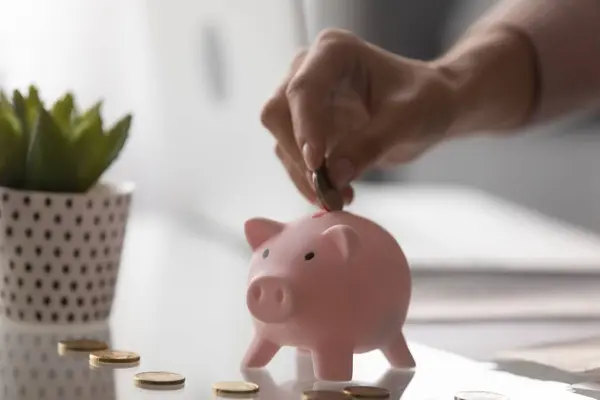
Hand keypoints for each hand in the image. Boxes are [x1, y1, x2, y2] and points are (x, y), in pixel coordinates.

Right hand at [260, 29, 457, 204]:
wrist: (430, 109)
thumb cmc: (425, 100)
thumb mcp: (407, 120)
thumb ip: (370, 144)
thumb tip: (333, 176)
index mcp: (333, 52)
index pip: (303, 89)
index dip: (305, 128)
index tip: (317, 166)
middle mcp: (309, 71)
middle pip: (277, 114)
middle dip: (299, 156)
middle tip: (327, 190)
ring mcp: (303, 101)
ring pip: (281, 141)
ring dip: (304, 176)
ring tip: (340, 198)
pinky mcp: (305, 129)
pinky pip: (293, 158)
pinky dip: (310, 181)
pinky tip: (339, 194)